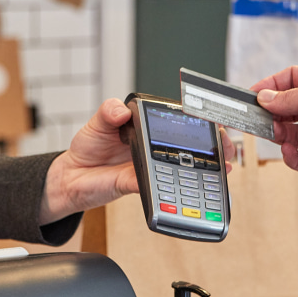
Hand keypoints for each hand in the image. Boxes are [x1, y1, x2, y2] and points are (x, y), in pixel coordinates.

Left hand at [40, 98, 235, 224]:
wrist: (72, 176)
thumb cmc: (87, 146)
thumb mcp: (96, 122)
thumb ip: (109, 111)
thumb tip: (120, 109)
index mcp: (148, 128)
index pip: (180, 121)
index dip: (200, 120)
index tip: (214, 120)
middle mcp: (155, 147)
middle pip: (193, 146)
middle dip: (216, 144)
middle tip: (225, 145)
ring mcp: (152, 167)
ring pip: (187, 167)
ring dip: (207, 168)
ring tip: (222, 165)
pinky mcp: (142, 184)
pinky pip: (164, 187)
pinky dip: (180, 186)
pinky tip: (194, 184)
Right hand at [252, 66, 297, 179]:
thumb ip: (290, 97)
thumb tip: (267, 98)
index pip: (293, 80)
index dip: (273, 87)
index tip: (254, 95)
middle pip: (292, 109)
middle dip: (274, 114)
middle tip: (258, 119)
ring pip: (296, 135)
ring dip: (282, 136)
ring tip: (274, 135)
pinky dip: (294, 158)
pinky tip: (289, 152)